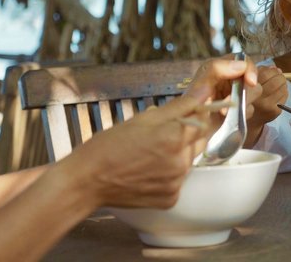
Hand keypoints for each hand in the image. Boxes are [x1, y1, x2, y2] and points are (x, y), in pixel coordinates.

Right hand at [76, 95, 208, 208]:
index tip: (186, 111)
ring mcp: (177, 183)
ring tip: (150, 153)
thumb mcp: (142, 119)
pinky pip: (179, 180)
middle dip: (187, 134)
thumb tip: (202, 92)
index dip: (195, 113)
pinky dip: (169, 174)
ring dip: (178, 154)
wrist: (87, 181)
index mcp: (175, 137)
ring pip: (189, 161)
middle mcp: (181, 162)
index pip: (203, 119)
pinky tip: (148, 170)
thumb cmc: (109, 146)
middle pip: (199, 141)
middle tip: (161, 133)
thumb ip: (178, 106)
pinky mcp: (171, 199)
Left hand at [185, 54, 259, 121]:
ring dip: (244, 103)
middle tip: (234, 103)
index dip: (249, 68)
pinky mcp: (236, 112)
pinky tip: (231, 119)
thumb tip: (241, 64)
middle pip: (250, 77)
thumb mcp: (198, 86)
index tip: (251, 82)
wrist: (185, 137)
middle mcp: (226, 81)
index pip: (240, 59)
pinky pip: (250, 109)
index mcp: (216, 70)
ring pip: (253, 93)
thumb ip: (216, 70)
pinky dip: (243, 114)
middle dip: (245, 91)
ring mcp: (232, 96)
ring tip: (225, 113)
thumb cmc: (187, 109)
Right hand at [249, 65, 287, 125]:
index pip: (265, 75)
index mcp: (248, 89)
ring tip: (278, 84)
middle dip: (279, 76)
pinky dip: (283, 91)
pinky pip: (285, 96)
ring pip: (283, 88)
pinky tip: (278, 92)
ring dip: (283, 84)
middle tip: (277, 76)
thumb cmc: (247, 97)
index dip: (271, 71)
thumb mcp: (247, 81)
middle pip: (276, 82)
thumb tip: (276, 69)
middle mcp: (258, 99)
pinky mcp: (275, 111)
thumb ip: (259, 72)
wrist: (249, 120)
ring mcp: (268, 107)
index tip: (271, 70)